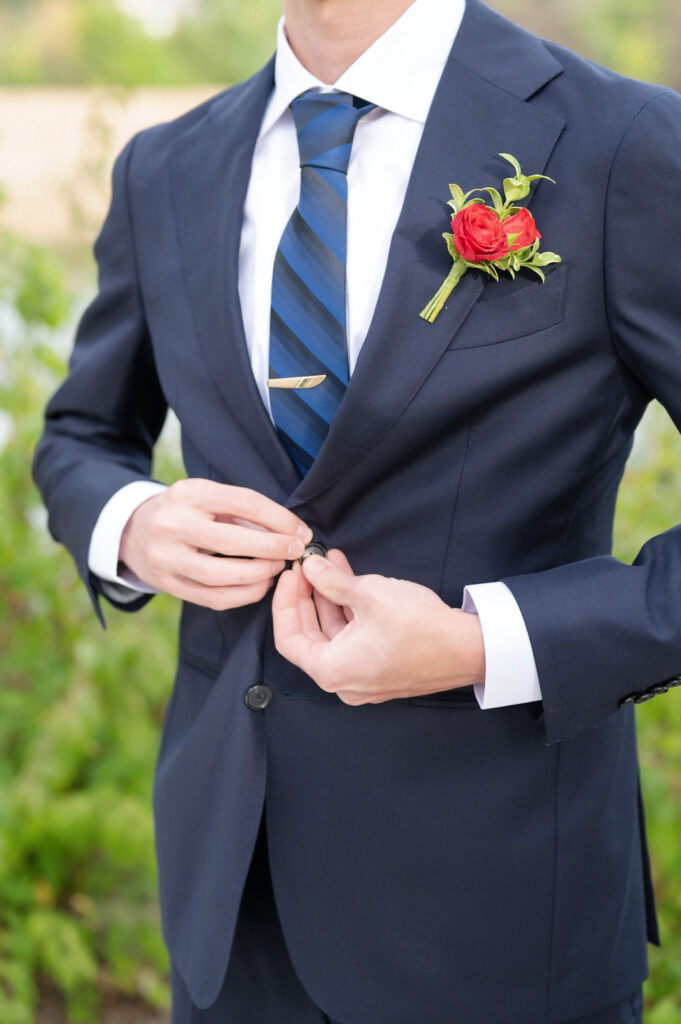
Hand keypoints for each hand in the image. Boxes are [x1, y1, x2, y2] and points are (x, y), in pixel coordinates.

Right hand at [119, 478, 312, 609]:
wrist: (131, 531)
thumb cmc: (185, 511)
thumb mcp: (206, 496)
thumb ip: (244, 511)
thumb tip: (293, 531)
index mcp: (188, 493)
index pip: (244, 502)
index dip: (279, 519)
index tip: (302, 531)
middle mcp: (172, 523)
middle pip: (233, 541)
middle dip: (273, 548)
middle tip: (296, 552)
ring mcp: (165, 557)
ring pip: (222, 575)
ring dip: (259, 575)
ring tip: (278, 569)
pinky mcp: (166, 584)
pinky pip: (211, 597)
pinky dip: (243, 595)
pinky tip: (260, 586)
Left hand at [272, 551, 485, 704]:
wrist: (469, 648)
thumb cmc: (420, 626)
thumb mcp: (369, 593)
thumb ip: (332, 581)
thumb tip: (310, 568)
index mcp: (331, 670)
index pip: (287, 637)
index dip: (285, 601)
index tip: (292, 574)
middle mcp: (343, 683)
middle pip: (309, 637)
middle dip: (307, 597)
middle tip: (308, 567)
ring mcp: (363, 680)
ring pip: (333, 636)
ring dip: (330, 600)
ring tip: (330, 563)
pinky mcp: (381, 671)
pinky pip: (354, 641)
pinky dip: (349, 613)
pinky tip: (352, 581)